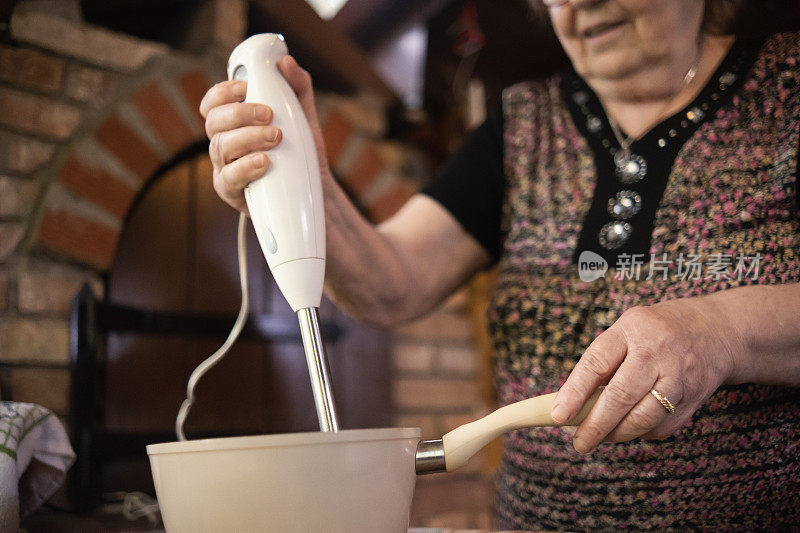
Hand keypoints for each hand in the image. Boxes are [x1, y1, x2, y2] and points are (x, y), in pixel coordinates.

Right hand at [199, 56, 330, 212]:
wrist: (316, 192)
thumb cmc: (302, 153)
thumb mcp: (303, 117)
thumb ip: (297, 88)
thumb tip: (286, 62)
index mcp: (233, 124)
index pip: (213, 103)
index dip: (224, 92)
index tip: (248, 87)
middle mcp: (224, 144)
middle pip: (214, 122)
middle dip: (240, 113)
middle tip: (269, 114)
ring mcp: (225, 169)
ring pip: (220, 147)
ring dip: (247, 137)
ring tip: (275, 137)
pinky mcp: (233, 193)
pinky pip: (227, 179)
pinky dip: (245, 167)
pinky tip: (264, 162)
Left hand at [550, 295, 743, 452]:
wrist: (717, 329)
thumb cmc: (656, 332)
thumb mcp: (626, 330)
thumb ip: (602, 361)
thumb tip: (569, 403)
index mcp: (631, 329)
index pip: (597, 363)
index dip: (575, 392)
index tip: (559, 415)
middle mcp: (656, 351)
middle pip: (620, 396)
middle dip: (595, 425)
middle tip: (579, 443)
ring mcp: (679, 375)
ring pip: (643, 417)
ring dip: (618, 434)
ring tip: (600, 438)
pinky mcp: (694, 397)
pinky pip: (663, 426)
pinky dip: (643, 433)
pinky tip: (631, 428)